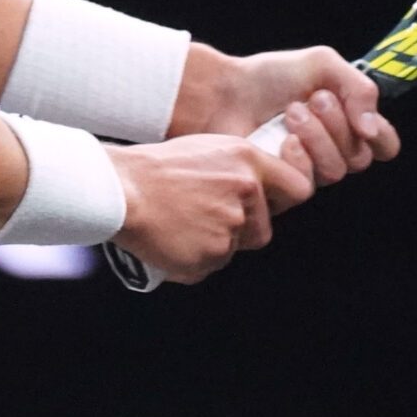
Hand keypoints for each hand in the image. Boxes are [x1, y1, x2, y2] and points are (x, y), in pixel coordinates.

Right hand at [106, 134, 312, 284]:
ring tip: (180, 224)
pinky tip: (171, 239)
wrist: (118, 190)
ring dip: (213, 244)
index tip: (269, 205)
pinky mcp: (210, 256)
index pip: (298, 189)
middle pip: (263, 229)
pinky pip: (209, 266)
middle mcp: (245, 193)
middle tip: (203, 216)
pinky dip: (192, 259)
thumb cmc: (153, 168)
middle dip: (240, 230)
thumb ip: (240, 170)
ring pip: (233, 249)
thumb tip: (260, 193)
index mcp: (246, 161)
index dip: (283, 202)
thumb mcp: (206, 150)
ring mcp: (229, 228)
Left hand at [167, 43, 400, 198]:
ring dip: (318, 137)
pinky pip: (308, 186)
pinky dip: (298, 158)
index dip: (381, 137)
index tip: (362, 119)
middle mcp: (331, 151)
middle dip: (340, 125)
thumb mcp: (322, 64)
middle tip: (314, 100)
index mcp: (346, 124)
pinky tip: (281, 139)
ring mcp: (307, 170)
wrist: (224, 91)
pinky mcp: (283, 186)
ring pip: (336, 171)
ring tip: (292, 112)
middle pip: (361, 158)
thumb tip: (372, 129)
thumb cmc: (270, 77)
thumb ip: (359, 88)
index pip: (385, 146)